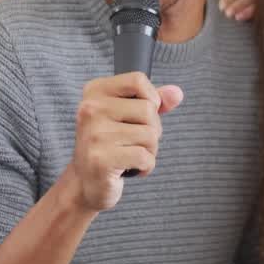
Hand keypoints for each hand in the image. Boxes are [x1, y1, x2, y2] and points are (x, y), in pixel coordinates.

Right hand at [69, 72, 182, 211]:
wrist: (86, 182)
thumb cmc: (110, 145)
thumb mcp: (128, 117)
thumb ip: (153, 102)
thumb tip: (177, 93)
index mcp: (95, 91)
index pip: (138, 80)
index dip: (152, 98)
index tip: (142, 115)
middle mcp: (91, 109)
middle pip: (148, 110)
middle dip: (153, 130)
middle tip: (134, 141)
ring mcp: (95, 134)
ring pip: (150, 135)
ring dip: (150, 150)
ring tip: (130, 155)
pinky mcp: (102, 159)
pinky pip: (145, 157)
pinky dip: (146, 166)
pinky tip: (131, 168)